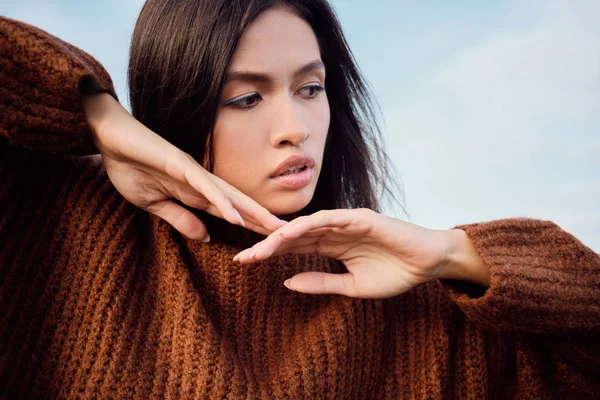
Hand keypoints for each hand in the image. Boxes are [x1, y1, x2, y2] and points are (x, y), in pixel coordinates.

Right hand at [83, 92, 284, 239]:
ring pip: (231, 197)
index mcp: (195, 193)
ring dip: (254, 214)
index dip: (252, 225)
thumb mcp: (155, 205)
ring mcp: (193, 173)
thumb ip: (181, 219)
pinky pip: (205, 188)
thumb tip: (207, 238)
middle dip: (264, 221)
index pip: (230, 213)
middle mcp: (201, 183)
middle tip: (290, 236)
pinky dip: (221, 203)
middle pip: (240, 205)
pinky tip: (237, 218)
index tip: (272, 239)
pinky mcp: (180, 165)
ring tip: (277, 229)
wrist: (109, 138)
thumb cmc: (129, 167)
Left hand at [233, 208, 454, 298]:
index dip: (270, 255)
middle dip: (267, 247)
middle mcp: (333, 232)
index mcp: (331, 247)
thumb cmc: (394, 274)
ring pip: (306, 226)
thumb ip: (321, 282)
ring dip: (282, 237)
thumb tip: (288, 281)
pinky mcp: (358, 217)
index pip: (293, 249)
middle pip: (293, 237)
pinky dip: (308, 224)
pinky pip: (328, 219)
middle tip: (242, 258)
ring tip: (260, 249)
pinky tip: (288, 234)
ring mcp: (345, 223)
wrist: (427, 264)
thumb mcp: (352, 287)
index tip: (245, 264)